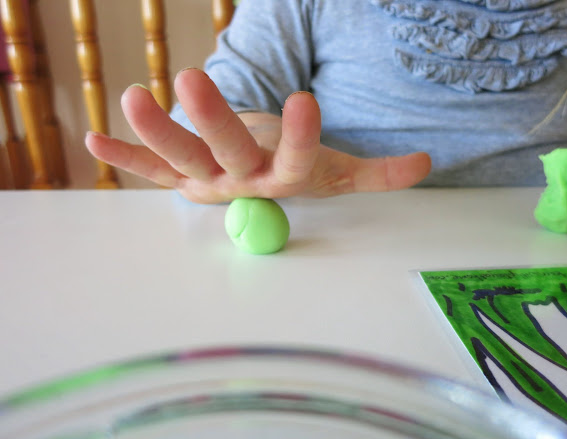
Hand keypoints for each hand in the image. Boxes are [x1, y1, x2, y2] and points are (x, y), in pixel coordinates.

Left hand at [85, 68, 430, 203]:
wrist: (260, 187)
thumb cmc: (297, 170)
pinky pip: (149, 170)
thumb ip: (378, 172)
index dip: (302, 136)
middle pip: (227, 154)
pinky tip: (94, 141)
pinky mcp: (180, 176)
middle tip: (193, 78)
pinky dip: (125, 157)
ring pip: (179, 159)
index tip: (307, 98)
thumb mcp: (337, 172)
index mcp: (285, 179)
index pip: (297, 160)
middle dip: (210, 121)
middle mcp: (242, 182)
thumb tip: (427, 164)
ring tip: (133, 96)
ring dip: (154, 133)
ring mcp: (205, 180)